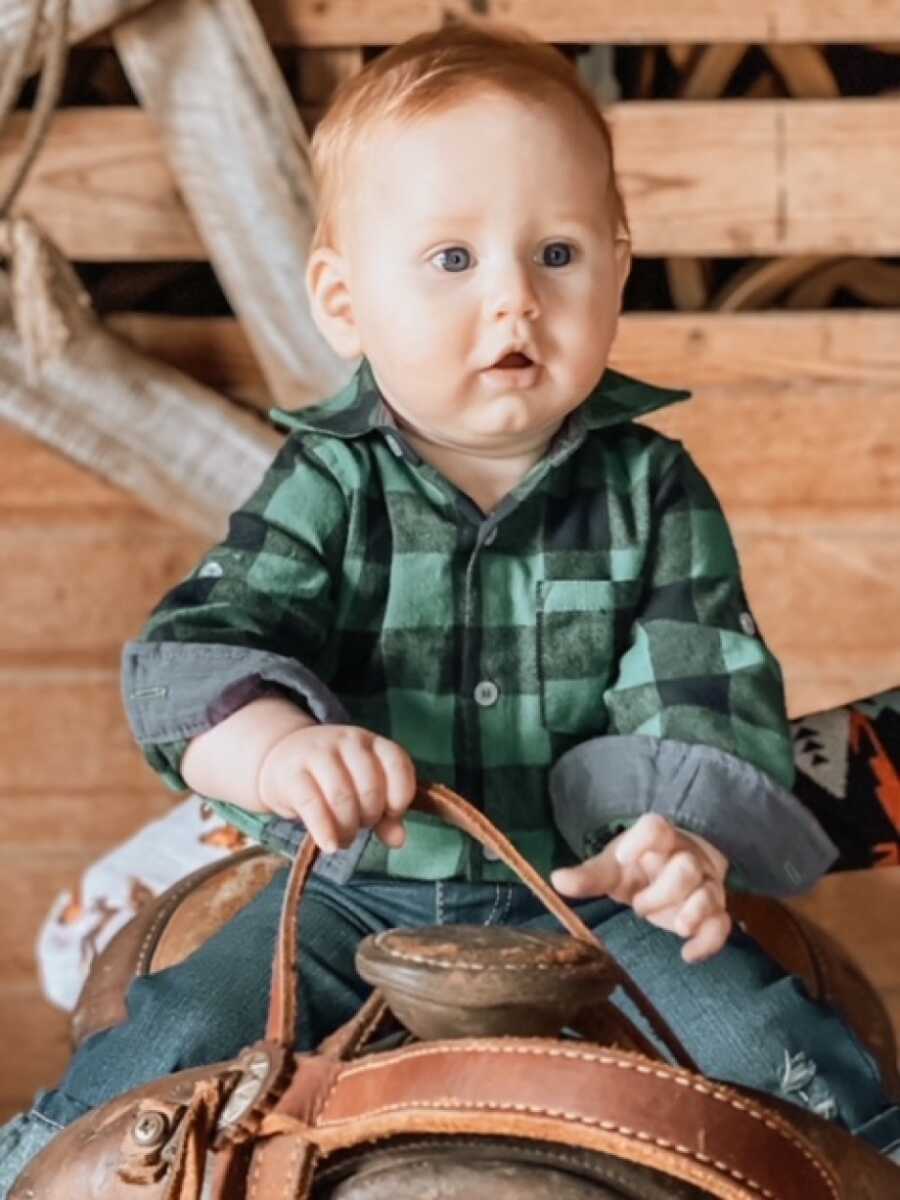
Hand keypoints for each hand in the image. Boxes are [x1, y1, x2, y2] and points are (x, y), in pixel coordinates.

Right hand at [257, 724, 415, 853]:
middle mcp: (348, 742)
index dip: (400, 797)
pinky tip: (330, 846)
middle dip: (369, 817)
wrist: (282, 758)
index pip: (398, 765)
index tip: (391, 814)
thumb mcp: (364, 789)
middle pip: (369, 787)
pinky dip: (324, 831)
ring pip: (342, 797)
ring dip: (348, 828)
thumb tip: (399, 840)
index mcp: (373, 743)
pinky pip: (313, 806)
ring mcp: (318, 754)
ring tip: (344, 838)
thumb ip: (387, 813)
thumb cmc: (332, 779)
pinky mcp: (292, 774)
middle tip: (360, 827)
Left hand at [551, 813, 730, 963]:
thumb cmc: (636, 867)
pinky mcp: (715, 912)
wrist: (667, 874)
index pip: (657, 828)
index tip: (623, 858)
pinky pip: (722, 925)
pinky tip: (687, 954)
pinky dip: (708, 942)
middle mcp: (687, 858)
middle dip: (662, 892)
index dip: (643, 841)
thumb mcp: (611, 868)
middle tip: (639, 906)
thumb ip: (588, 875)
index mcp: (659, 840)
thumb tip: (557, 881)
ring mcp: (705, 885)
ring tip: (674, 927)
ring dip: (689, 913)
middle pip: (686, 868)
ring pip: (709, 895)